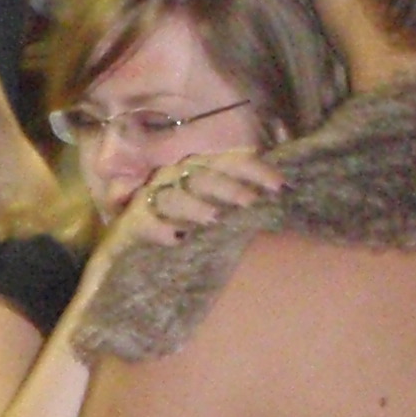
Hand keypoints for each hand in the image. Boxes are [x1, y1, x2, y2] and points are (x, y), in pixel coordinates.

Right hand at [101, 149, 278, 256]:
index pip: (228, 162)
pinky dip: (158, 228)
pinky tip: (175, 238)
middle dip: (228, 188)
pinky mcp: (131, 224)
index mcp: (198, 171)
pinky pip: (143, 222)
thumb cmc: (187, 228)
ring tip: (213, 219)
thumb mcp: (217, 209)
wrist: (133, 254)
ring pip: (173, 196)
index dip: (254, 170)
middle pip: (202, 176)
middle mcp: (175, 179)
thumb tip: (284, 175)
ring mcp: (151, 200)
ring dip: (193, 205)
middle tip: (251, 203)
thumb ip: (244, 194)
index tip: (280, 185)